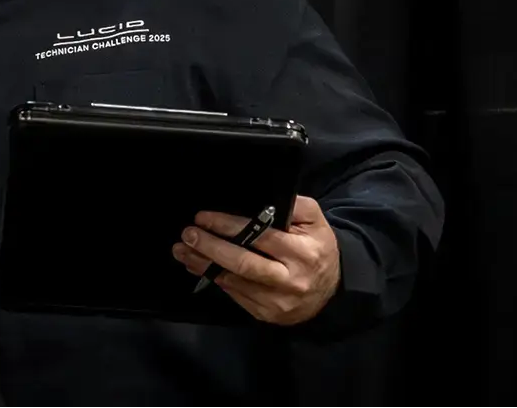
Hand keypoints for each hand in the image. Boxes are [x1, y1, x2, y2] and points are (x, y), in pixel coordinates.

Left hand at [171, 195, 340, 324]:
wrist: (334, 291)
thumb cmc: (318, 248)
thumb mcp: (314, 221)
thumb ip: (292, 206)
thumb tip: (262, 201)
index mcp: (303, 253)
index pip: (260, 237)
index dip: (228, 226)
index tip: (203, 217)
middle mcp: (290, 280)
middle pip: (243, 264)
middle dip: (210, 248)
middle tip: (187, 234)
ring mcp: (277, 302)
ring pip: (234, 282)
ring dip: (203, 265)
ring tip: (182, 249)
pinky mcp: (267, 314)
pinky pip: (235, 295)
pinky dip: (214, 279)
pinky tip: (198, 266)